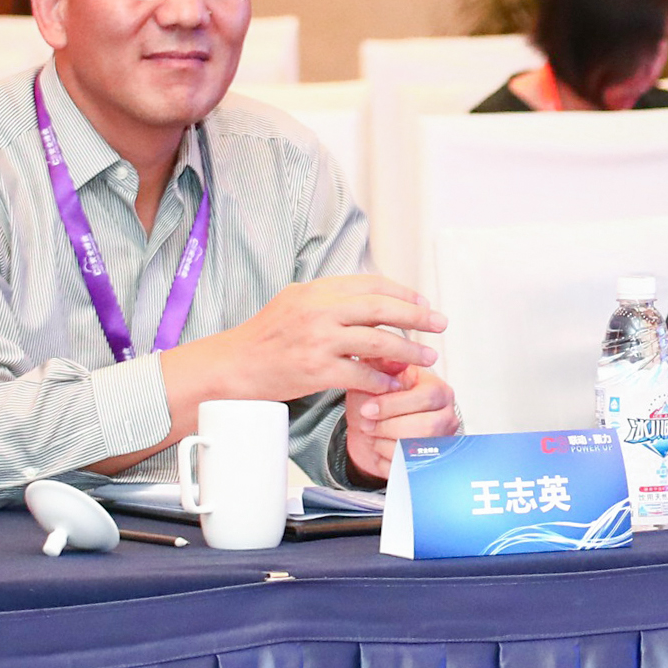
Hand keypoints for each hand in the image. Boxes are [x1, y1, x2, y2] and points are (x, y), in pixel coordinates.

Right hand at [169, 274, 446, 405]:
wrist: (227, 367)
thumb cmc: (262, 340)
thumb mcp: (294, 305)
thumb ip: (330, 303)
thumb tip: (371, 305)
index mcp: (315, 290)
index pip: (370, 283)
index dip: (403, 292)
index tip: (423, 303)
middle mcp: (318, 309)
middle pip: (381, 307)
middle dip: (417, 316)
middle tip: (440, 324)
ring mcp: (317, 339)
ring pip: (377, 341)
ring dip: (408, 351)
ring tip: (427, 358)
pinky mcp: (314, 369)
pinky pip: (360, 374)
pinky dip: (381, 379)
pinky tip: (393, 383)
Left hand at [345, 363, 459, 482]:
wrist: (368, 428)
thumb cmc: (376, 399)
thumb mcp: (374, 375)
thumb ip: (381, 363)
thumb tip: (391, 354)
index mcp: (438, 390)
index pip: (427, 397)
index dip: (394, 405)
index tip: (368, 408)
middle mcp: (446, 416)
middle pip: (427, 426)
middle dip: (388, 426)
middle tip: (367, 424)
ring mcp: (440, 441)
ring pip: (417, 449)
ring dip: (384, 443)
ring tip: (373, 433)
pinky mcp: (428, 463)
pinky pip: (408, 468)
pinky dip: (384, 460)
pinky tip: (379, 447)